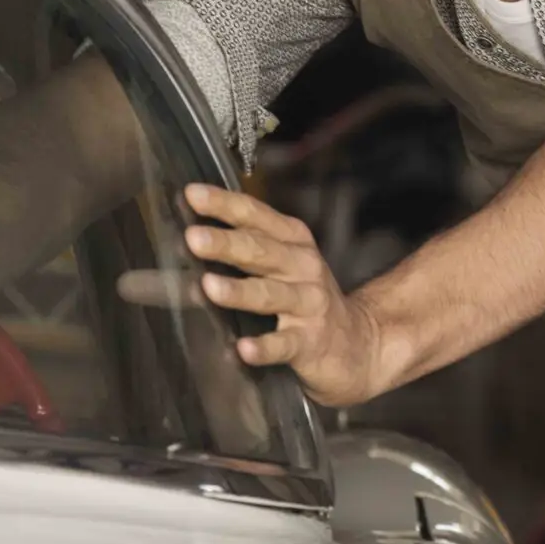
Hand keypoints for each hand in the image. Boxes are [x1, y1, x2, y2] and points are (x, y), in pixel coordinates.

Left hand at [180, 184, 390, 404]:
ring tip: (209, 286)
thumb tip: (188, 234)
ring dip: (239, 291)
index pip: (256, 216)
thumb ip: (247, 245)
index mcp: (293, 242)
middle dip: (226, 243)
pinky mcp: (310, 342)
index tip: (193, 194)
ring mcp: (309, 305)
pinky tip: (244, 349)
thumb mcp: (284, 262)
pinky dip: (264, 347)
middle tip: (194, 238)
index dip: (225, 204)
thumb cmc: (304, 297)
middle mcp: (302, 268)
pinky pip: (284, 344)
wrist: (356, 342)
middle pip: (261, 251)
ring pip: (270, 295)